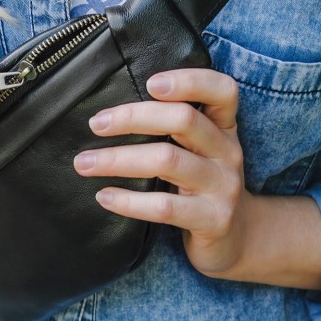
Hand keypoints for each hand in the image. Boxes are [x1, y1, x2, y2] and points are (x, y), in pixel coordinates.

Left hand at [73, 68, 252, 276]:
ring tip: (84, 163)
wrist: (236, 238)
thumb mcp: (200, 149)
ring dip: (118, 160)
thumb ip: (175, 126)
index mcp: (224, 127)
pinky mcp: (213, 219)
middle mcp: (228, 152)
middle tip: (95, 124)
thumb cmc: (202, 184)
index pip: (222, 90)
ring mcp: (223, 186)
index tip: (149, 83)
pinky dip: (128, 201)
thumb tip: (112, 110)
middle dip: (132, 118)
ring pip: (167, 161)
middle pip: (184, 120)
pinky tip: (104, 196)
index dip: (189, 81)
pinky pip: (164, 207)